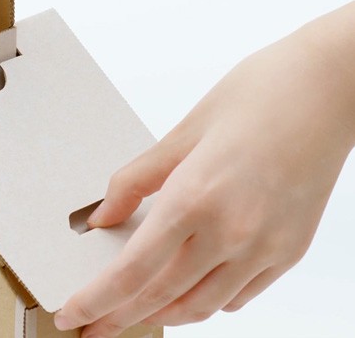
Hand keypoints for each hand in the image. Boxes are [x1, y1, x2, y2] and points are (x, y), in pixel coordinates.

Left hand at [54, 6, 354, 336]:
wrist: (329, 88)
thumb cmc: (258, 96)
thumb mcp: (182, 133)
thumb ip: (135, 181)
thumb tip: (104, 216)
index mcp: (195, 198)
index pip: (131, 272)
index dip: (95, 301)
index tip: (73, 315)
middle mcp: (231, 232)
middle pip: (160, 297)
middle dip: (119, 318)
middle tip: (93, 328)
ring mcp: (265, 247)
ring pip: (201, 306)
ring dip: (161, 316)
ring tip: (134, 315)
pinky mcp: (289, 251)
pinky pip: (239, 296)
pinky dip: (206, 302)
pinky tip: (188, 292)